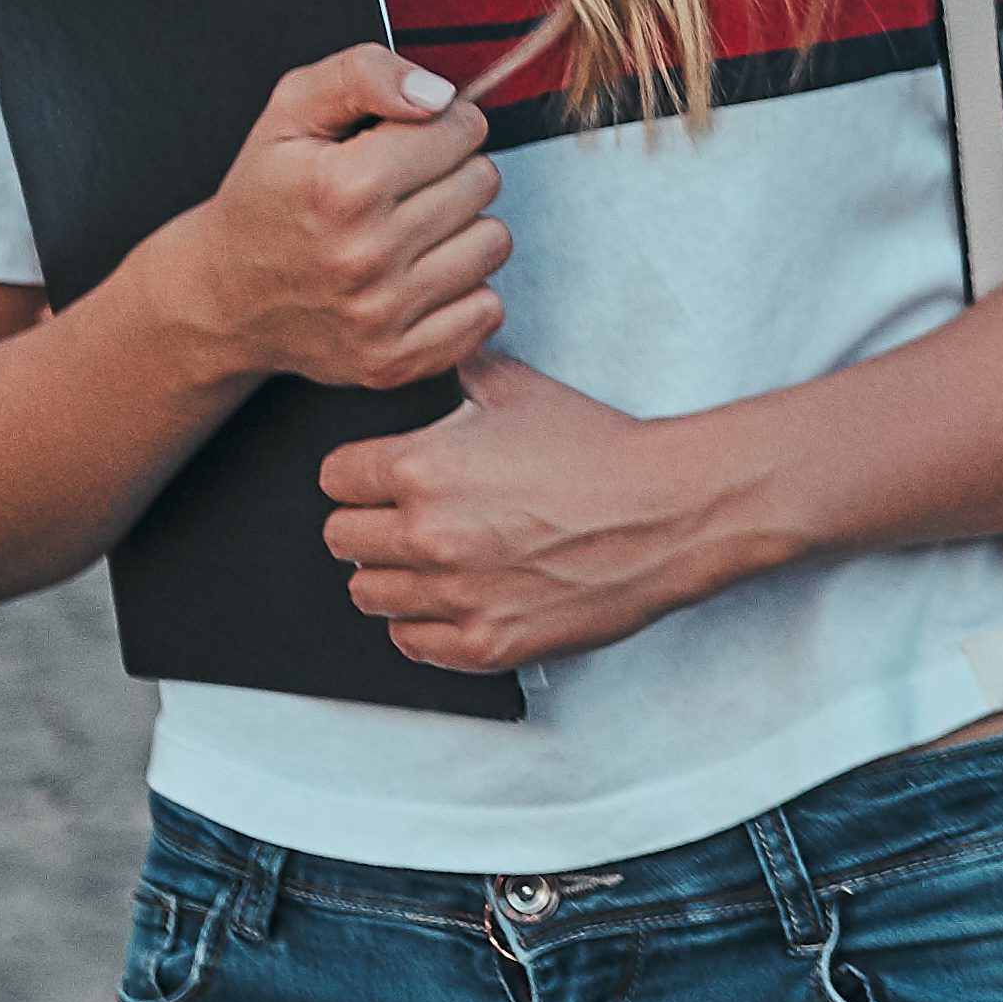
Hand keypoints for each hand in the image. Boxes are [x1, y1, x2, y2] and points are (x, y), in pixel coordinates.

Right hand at [154, 49, 502, 391]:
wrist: (223, 297)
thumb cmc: (267, 193)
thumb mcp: (291, 110)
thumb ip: (364, 73)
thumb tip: (438, 94)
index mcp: (343, 186)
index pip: (463, 127)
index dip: (439, 124)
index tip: (404, 141)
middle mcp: (365, 256)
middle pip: (484, 181)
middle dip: (451, 172)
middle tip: (401, 188)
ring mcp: (381, 316)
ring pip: (493, 242)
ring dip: (461, 230)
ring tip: (409, 230)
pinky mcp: (395, 362)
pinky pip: (487, 310)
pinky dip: (462, 290)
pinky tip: (416, 277)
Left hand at [315, 355, 750, 672]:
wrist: (670, 510)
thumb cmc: (601, 449)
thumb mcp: (520, 390)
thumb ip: (454, 374)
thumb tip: (422, 359)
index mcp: (423, 468)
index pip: (332, 479)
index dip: (357, 475)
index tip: (379, 479)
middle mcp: (427, 535)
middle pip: (340, 540)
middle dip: (368, 525)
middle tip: (406, 518)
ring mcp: (455, 595)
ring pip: (368, 594)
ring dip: (393, 575)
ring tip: (432, 559)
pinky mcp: (487, 642)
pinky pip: (412, 642)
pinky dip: (426, 622)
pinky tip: (455, 596)